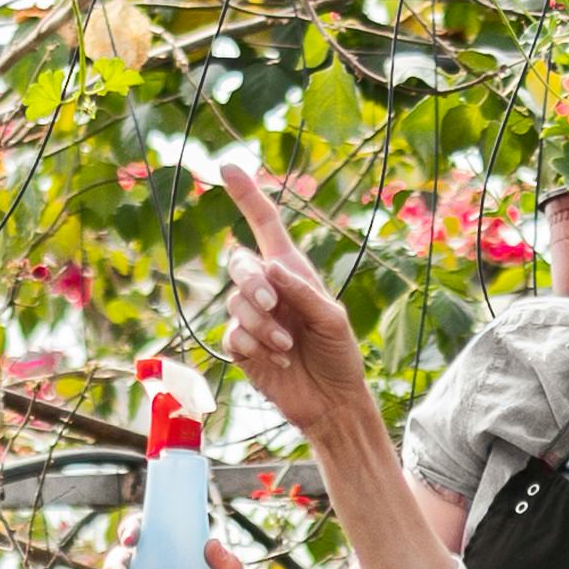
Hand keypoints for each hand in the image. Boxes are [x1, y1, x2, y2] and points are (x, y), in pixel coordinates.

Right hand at [216, 166, 379, 446]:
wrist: (332, 401)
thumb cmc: (340, 355)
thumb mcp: (332, 319)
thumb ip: (302, 293)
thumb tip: (270, 268)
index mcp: (292, 271)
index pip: (264, 224)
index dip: (247, 195)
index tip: (228, 167)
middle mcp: (268, 289)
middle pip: (239, 263)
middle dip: (253, 283)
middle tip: (273, 305)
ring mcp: (251, 317)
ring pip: (235, 303)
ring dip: (261, 325)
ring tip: (287, 346)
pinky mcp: (241, 347)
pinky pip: (232, 335)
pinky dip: (255, 347)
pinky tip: (278, 361)